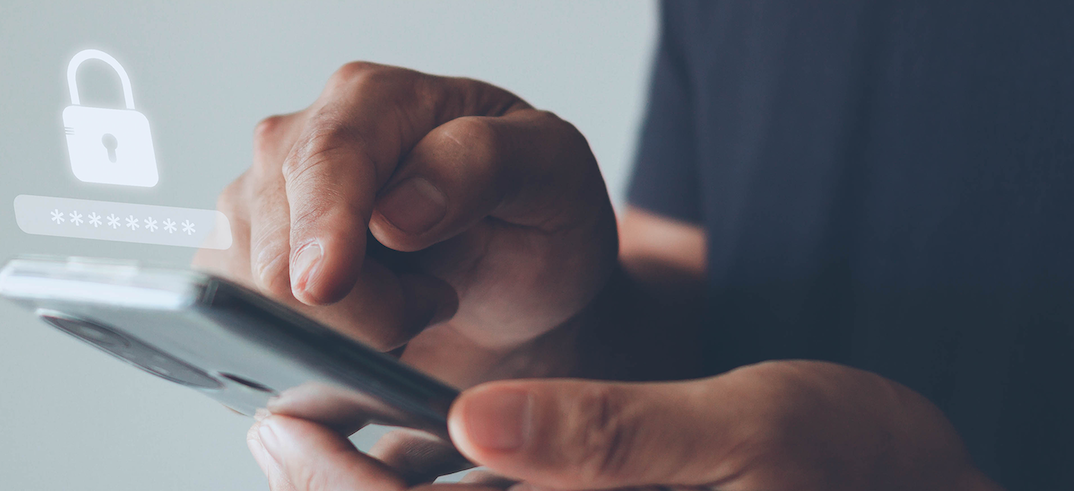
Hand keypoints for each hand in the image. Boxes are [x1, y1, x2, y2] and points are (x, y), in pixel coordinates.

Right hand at [196, 62, 616, 386]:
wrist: (519, 281)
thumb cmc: (534, 216)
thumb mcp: (552, 170)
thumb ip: (483, 164)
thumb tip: (394, 209)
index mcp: (373, 100)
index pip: (324, 160)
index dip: (322, 226)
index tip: (328, 283)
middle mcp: (298, 142)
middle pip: (279, 250)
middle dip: (364, 308)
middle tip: (435, 298)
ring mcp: (261, 205)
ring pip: (254, 298)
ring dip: (342, 332)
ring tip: (406, 304)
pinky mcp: (242, 264)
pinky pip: (245, 327)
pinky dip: (310, 350)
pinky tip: (366, 329)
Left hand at [247, 360, 1001, 490]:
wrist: (914, 490)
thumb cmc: (854, 467)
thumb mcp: (747, 430)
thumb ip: (613, 437)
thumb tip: (479, 418)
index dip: (347, 490)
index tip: (283, 424)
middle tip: (277, 424)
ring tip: (325, 425)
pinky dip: (446, 487)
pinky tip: (424, 441)